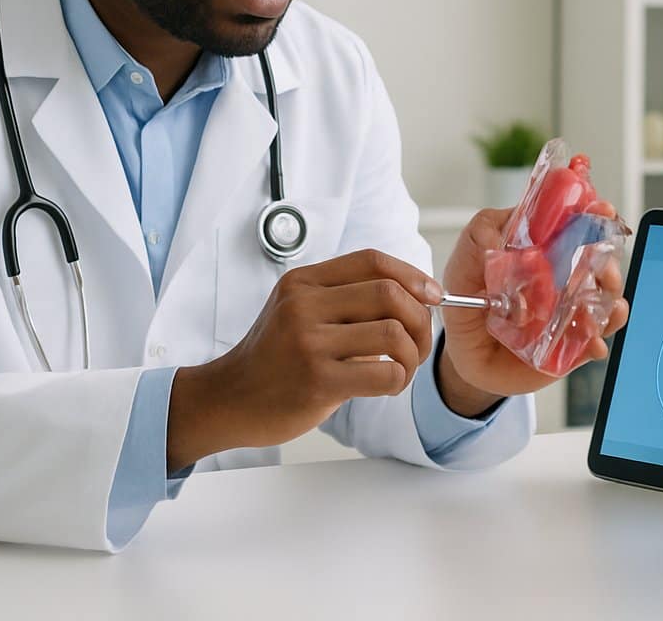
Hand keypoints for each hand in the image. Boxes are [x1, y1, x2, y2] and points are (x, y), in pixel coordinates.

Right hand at [167, 250, 441, 470]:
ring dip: (412, 354)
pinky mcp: (316, 380)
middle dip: (421, 319)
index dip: (413, 275)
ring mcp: (308, 342)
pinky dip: (399, 379)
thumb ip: (346, 300)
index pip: (373, 261)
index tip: (434, 296)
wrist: (228, 400)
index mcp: (304, 282)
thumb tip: (417, 295)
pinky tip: (388, 385)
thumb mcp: (299, 311)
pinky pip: (384, 372)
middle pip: (389, 294)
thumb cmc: (274, 359)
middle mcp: (304, 304)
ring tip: (403, 368)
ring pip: (392, 334)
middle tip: (419, 343)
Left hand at [436, 207, 628, 412]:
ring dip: (609, 300)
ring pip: (604, 299)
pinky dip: (599, 339)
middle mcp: (559, 279)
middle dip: (608, 262)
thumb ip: (475, 242)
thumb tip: (496, 235)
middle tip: (605, 269)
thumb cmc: (466, 312)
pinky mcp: (571, 345)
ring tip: (601, 306)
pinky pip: (595, 340)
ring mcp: (568, 311)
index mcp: (537, 252)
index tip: (600, 210)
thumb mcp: (460, 271)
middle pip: (597, 262)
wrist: (466, 362)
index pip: (567, 227)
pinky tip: (592, 341)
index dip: (586, 215)